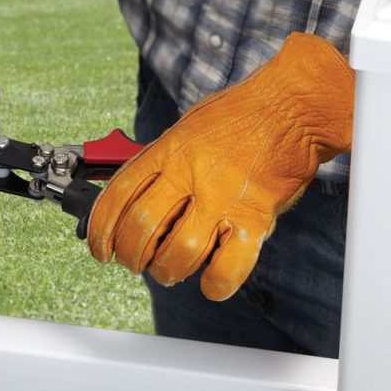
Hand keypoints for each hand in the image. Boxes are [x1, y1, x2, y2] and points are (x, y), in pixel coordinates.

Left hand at [88, 33, 353, 300]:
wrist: (290, 107)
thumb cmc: (236, 115)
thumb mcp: (183, 128)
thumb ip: (159, 162)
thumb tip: (135, 197)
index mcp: (166, 152)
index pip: (116, 198)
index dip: (101, 232)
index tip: (101, 249)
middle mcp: (188, 175)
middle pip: (139, 229)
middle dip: (129, 256)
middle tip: (134, 262)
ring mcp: (221, 197)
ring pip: (177, 252)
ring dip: (165, 271)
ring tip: (167, 270)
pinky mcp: (254, 216)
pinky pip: (228, 265)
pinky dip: (215, 283)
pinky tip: (210, 282)